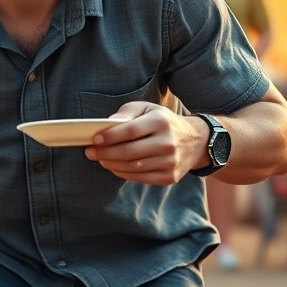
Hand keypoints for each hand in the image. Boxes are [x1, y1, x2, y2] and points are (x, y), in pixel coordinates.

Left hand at [84, 101, 202, 185]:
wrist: (195, 141)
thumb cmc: (164, 122)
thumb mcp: (148, 108)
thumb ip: (127, 112)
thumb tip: (109, 123)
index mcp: (161, 122)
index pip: (130, 131)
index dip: (110, 137)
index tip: (94, 139)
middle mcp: (167, 142)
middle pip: (129, 152)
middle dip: (105, 153)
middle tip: (90, 152)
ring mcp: (170, 162)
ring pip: (132, 167)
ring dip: (111, 164)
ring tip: (100, 159)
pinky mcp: (170, 177)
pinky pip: (140, 178)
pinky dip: (123, 173)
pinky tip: (114, 167)